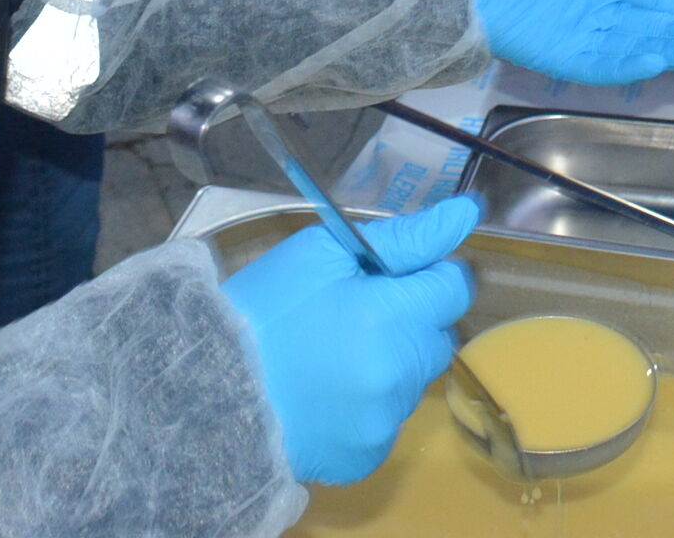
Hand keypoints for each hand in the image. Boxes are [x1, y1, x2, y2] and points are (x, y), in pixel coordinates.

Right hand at [221, 197, 478, 484]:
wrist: (208, 387)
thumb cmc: (264, 309)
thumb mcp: (324, 253)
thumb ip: (403, 239)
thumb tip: (465, 216)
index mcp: (390, 317)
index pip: (455, 288)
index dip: (427, 274)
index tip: (388, 276)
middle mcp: (398, 376)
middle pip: (439, 335)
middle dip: (410, 319)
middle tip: (354, 313)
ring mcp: (384, 423)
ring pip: (415, 378)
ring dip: (392, 362)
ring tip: (333, 354)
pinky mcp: (366, 457)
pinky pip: (388, 420)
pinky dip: (369, 404)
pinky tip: (328, 391)